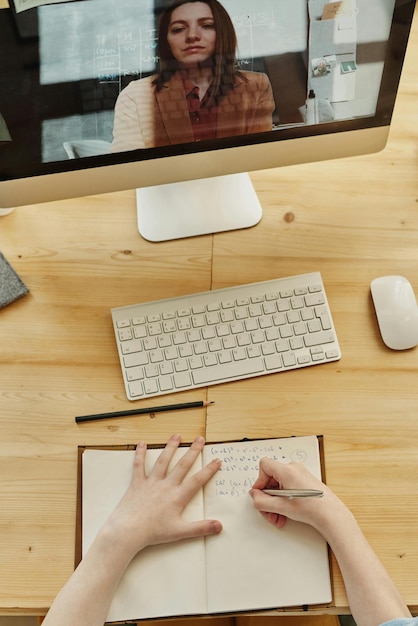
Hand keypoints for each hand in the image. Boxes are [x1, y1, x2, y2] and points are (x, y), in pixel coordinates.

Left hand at [101, 434, 222, 560]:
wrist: (129, 531)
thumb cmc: (153, 532)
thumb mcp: (180, 532)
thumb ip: (201, 528)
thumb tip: (219, 526)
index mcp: (177, 497)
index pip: (197, 480)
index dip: (209, 470)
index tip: (217, 460)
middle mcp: (166, 485)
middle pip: (182, 465)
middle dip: (193, 451)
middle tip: (200, 439)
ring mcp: (151, 482)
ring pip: (163, 461)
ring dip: (171, 447)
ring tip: (177, 436)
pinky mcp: (137, 483)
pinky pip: (139, 466)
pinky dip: (140, 454)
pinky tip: (142, 443)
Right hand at [250, 458, 343, 532]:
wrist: (330, 514)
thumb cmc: (311, 508)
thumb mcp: (280, 506)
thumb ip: (262, 501)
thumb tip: (254, 495)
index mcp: (287, 470)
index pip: (264, 465)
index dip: (259, 480)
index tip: (260, 494)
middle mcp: (294, 468)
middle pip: (271, 478)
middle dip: (268, 497)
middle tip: (268, 510)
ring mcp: (300, 473)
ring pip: (279, 485)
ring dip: (275, 502)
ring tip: (277, 516)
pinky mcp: (304, 480)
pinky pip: (287, 487)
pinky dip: (283, 499)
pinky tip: (284, 514)